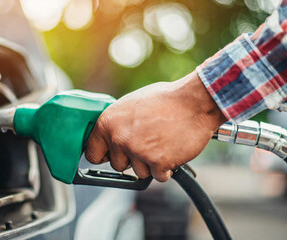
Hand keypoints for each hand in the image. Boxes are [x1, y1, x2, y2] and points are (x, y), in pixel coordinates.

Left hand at [84, 70, 226, 181]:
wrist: (194, 102)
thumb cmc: (166, 99)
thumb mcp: (131, 104)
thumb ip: (118, 123)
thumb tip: (111, 137)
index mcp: (108, 122)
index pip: (92, 153)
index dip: (105, 155)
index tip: (111, 155)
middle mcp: (119, 138)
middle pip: (117, 166)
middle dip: (132, 159)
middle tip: (147, 143)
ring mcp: (137, 152)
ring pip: (139, 172)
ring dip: (150, 164)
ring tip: (162, 142)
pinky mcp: (157, 163)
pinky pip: (158, 176)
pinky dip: (166, 168)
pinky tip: (172, 149)